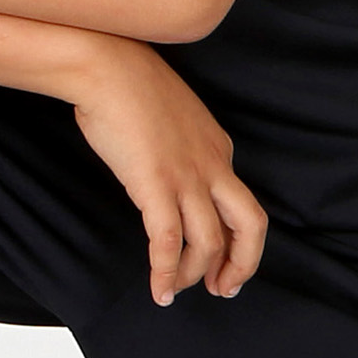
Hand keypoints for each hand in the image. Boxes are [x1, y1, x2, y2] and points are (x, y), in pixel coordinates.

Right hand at [68, 42, 268, 305]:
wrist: (107, 66)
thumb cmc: (129, 88)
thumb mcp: (171, 122)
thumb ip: (179, 151)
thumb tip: (166, 178)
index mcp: (219, 149)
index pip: (242, 206)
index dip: (237, 242)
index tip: (222, 264)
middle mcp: (214, 165)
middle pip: (250, 225)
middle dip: (242, 264)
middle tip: (222, 289)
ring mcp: (188, 175)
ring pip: (210, 241)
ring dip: (193, 275)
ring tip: (174, 291)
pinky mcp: (156, 184)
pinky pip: (169, 241)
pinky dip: (165, 272)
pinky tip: (157, 290)